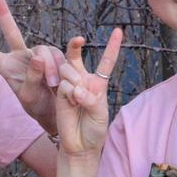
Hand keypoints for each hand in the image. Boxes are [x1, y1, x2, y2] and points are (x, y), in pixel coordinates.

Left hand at [0, 0, 63, 133]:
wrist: (59, 113)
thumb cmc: (38, 108)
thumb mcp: (30, 98)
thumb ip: (32, 78)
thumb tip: (38, 57)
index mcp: (7, 68)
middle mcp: (21, 57)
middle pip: (12, 32)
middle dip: (3, 12)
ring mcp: (40, 55)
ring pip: (44, 50)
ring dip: (51, 67)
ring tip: (54, 84)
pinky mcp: (58, 57)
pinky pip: (63, 50)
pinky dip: (71, 48)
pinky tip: (77, 40)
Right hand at [53, 29, 122, 156]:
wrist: (80, 145)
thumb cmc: (94, 130)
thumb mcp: (100, 114)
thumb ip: (90, 99)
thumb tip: (76, 90)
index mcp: (98, 83)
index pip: (106, 62)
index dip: (111, 46)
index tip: (118, 30)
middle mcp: (82, 81)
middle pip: (74, 57)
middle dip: (74, 45)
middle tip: (79, 39)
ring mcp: (69, 86)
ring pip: (67, 69)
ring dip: (73, 79)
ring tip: (76, 97)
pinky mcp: (59, 94)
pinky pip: (63, 84)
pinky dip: (68, 91)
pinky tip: (71, 101)